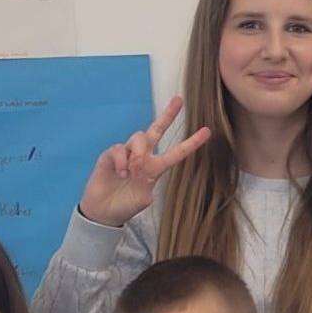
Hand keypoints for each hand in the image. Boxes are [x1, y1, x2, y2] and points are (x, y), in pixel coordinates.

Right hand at [78, 96, 211, 226]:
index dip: (191, 143)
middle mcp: (143, 156)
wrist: (105, 212)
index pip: (176, 152)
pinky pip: (119, 149)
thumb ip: (149, 183)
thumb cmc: (126, 205)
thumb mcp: (145, 198)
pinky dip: (122, 161)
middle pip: (157, 130)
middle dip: (168, 115)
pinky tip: (121, 174)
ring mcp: (127, 154)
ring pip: (139, 137)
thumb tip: (142, 166)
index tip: (207, 131)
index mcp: (155, 167)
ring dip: (139, 152)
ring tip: (134, 170)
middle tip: (179, 100)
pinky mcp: (110, 155)